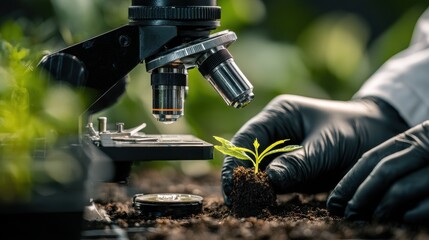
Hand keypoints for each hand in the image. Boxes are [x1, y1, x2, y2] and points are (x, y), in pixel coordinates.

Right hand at [221, 95, 408, 205]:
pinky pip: (272, 183)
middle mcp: (276, 132)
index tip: (233, 183)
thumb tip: (268, 180)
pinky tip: (262, 204)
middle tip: (236, 200)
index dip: (236, 160)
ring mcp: (282, 152)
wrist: (380, 136)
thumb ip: (298, 162)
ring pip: (257, 171)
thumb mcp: (327, 145)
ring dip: (251, 187)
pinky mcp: (291, 169)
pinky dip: (266, 194)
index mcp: (279, 115)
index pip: (247, 138)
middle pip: (246, 155)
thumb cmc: (355, 130)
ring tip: (245, 205)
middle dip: (240, 177)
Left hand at [327, 121, 428, 223]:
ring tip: (373, 219)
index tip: (335, 201)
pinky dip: (413, 213)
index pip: (373, 158)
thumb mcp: (425, 146)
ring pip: (403, 188)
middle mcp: (427, 148)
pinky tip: (403, 219)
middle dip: (362, 195)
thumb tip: (360, 187)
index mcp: (415, 136)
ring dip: (383, 207)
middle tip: (349, 214)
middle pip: (384, 172)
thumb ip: (401, 159)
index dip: (350, 181)